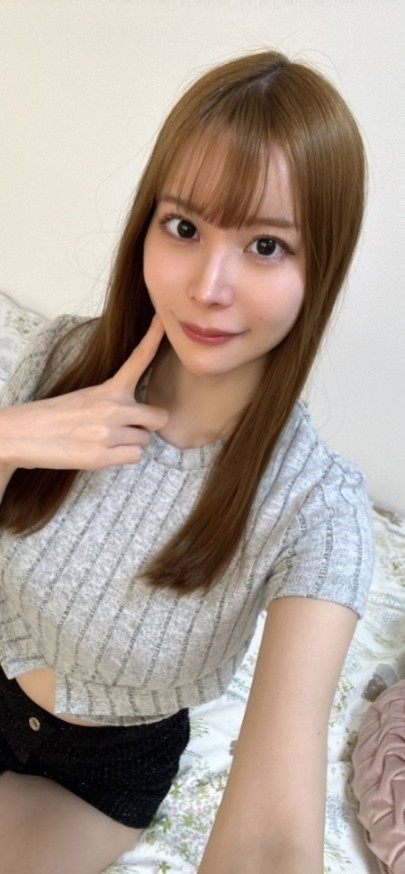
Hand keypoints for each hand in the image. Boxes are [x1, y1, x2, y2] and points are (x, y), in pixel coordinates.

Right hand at [0, 315, 168, 470]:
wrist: (23, 434)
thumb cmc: (55, 416)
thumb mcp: (86, 397)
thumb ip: (114, 400)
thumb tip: (138, 417)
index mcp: (108, 388)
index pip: (138, 359)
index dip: (154, 337)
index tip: (163, 319)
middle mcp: (113, 408)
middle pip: (158, 417)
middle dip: (148, 425)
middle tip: (128, 427)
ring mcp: (108, 433)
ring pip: (145, 441)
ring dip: (131, 443)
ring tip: (105, 440)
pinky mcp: (101, 456)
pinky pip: (134, 457)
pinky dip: (123, 457)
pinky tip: (103, 452)